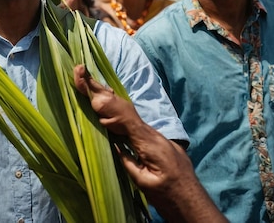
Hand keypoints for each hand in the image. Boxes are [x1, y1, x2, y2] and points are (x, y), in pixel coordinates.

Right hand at [73, 65, 226, 222]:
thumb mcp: (145, 182)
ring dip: (105, 95)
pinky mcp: (151, 140)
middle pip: (121, 107)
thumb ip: (128, 161)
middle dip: (100, 90)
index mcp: (148, 141)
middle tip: (80, 71)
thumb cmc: (170, 194)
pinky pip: (129, 120)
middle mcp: (149, 133)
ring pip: (125, 111)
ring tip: (87, 80)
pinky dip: (114, 107)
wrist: (193, 202)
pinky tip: (105, 101)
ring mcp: (151, 135)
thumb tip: (112, 144)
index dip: (104, 101)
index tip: (87, 85)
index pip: (122, 116)